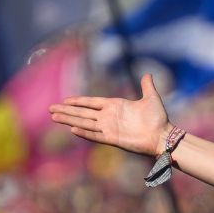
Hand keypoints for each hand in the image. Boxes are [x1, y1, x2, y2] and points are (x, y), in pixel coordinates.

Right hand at [48, 74, 171, 156]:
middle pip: (83, 112)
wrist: (163, 136)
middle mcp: (109, 117)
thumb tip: (148, 74)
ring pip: (84, 123)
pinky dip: (84, 132)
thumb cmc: (158, 119)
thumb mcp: (152, 98)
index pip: (91, 103)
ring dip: (69, 120)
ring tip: (54, 117)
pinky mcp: (113, 138)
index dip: (78, 101)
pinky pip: (95, 135)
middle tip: (50, 109)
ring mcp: (109, 128)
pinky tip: (72, 129)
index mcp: (115, 106)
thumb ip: (147, 86)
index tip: (65, 100)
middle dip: (67, 110)